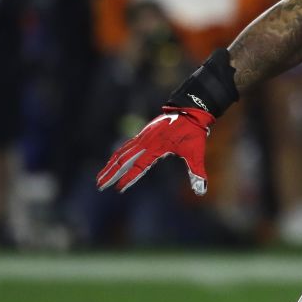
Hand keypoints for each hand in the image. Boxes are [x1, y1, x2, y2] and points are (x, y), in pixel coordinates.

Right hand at [96, 106, 212, 193]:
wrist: (191, 110)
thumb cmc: (194, 132)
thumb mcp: (196, 153)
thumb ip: (197, 172)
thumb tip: (201, 191)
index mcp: (157, 147)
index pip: (138, 166)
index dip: (128, 178)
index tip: (119, 189)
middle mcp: (146, 141)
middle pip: (123, 160)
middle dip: (111, 173)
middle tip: (99, 186)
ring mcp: (143, 136)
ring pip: (122, 153)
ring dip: (110, 165)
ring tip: (100, 177)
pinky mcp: (144, 134)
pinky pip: (126, 146)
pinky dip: (117, 156)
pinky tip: (113, 163)